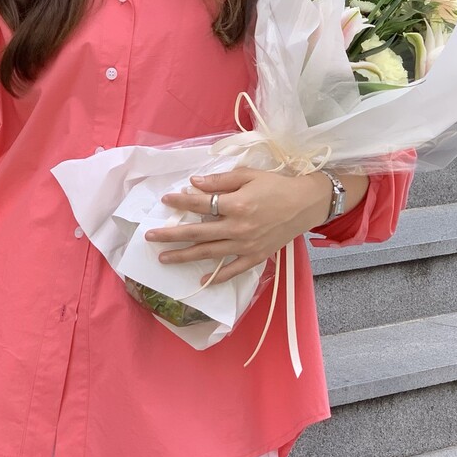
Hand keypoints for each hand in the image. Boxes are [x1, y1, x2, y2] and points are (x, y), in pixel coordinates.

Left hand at [144, 168, 333, 284]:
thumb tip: (194, 183)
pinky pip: (233, 270)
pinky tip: (201, 281)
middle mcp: (239, 227)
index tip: (166, 199)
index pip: (202, 204)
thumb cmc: (277, 186)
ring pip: (209, 253)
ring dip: (184, 256)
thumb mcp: (249, 175)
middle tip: (150, 237)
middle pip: (198, 232)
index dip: (181, 202)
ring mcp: (246, 245)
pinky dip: (217, 277)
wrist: (306, 204)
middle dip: (171, 235)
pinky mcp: (256, 256)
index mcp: (237, 204)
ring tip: (164, 258)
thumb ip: (221, 181)